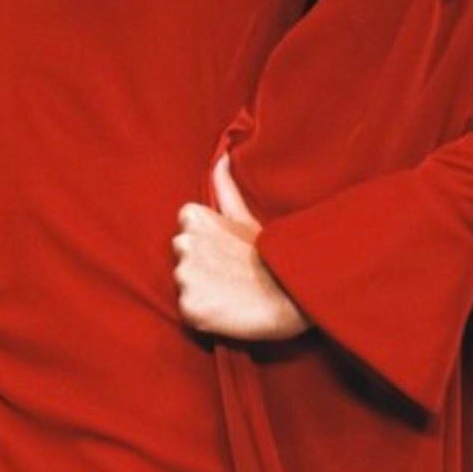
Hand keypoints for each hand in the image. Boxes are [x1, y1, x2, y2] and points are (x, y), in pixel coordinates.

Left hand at [172, 152, 309, 342]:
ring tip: (230, 291)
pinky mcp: (189, 308)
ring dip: (202, 290)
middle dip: (200, 266)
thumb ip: (225, 187)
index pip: (185, 231)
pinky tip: (226, 309)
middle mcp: (183, 245)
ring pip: (184, 285)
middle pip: (181, 258)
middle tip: (230, 273)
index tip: (227, 250)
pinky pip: (189, 312)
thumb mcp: (245, 216)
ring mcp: (185, 277)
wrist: (291, 295)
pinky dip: (204, 314)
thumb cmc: (269, 254)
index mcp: (193, 218)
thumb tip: (221, 157)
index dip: (206, 244)